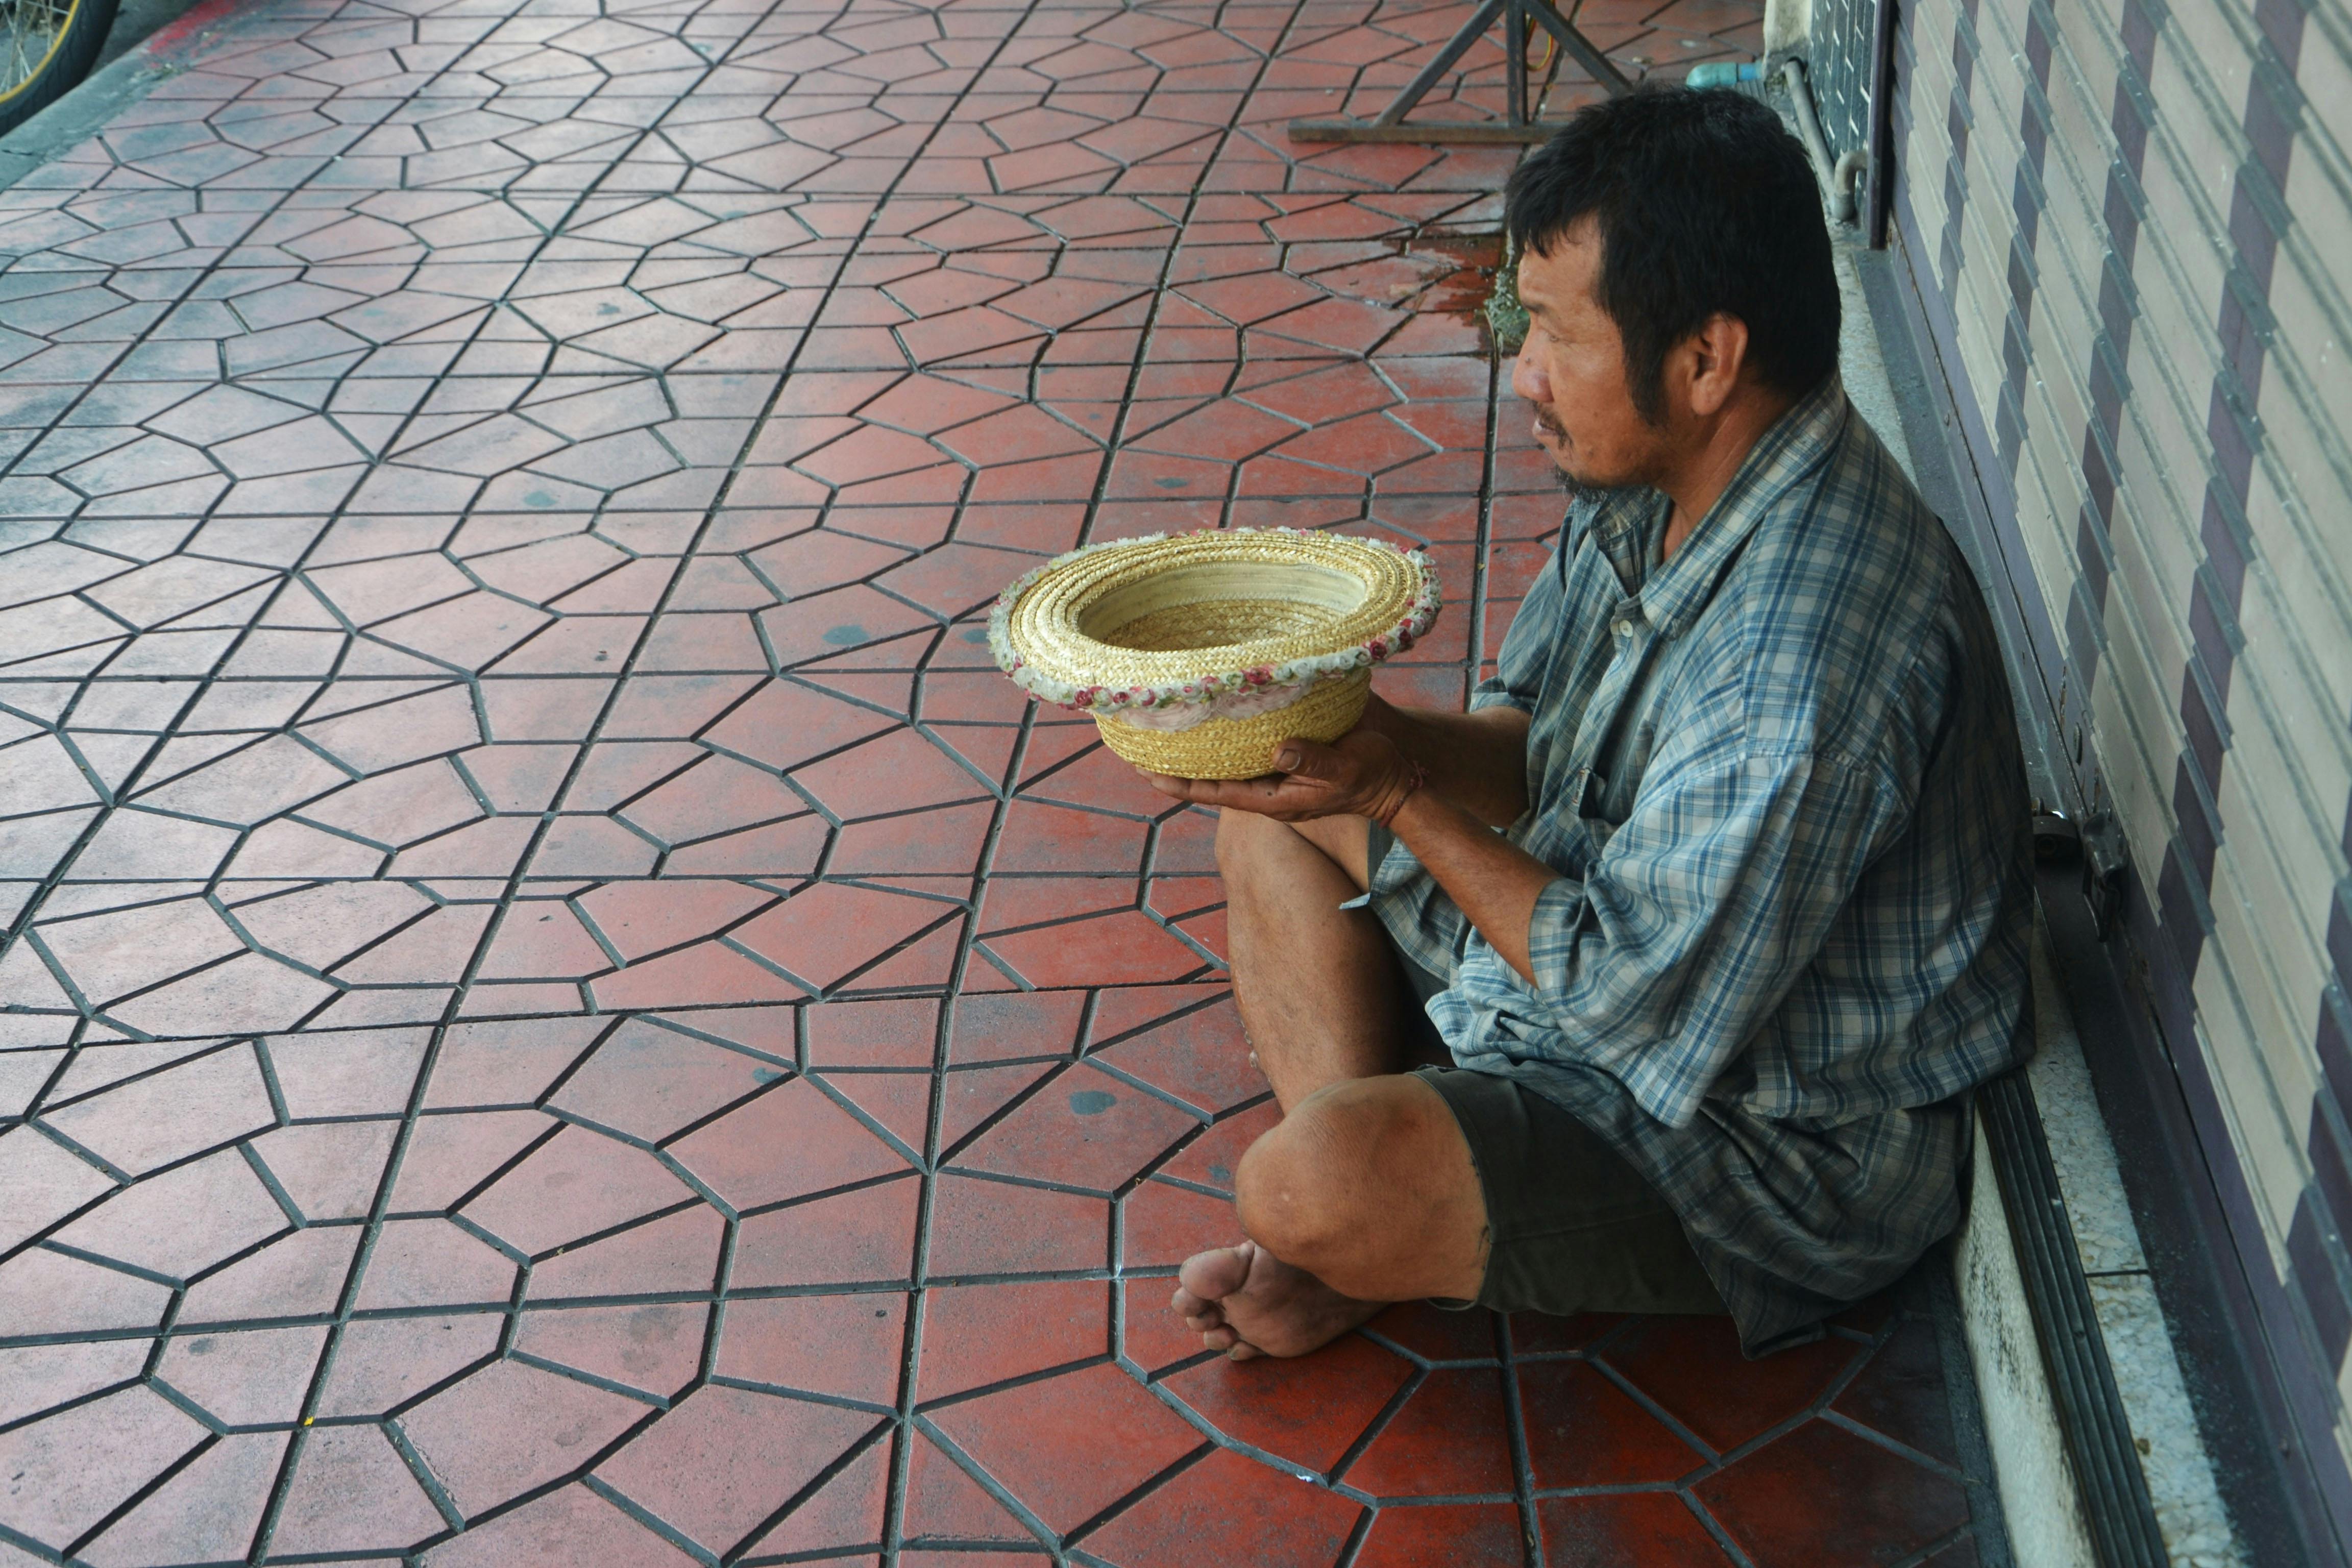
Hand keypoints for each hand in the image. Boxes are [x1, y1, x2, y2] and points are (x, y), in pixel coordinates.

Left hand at [1141, 728, 1422, 822]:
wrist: (1399, 770)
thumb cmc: (1373, 774)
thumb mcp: (1345, 770)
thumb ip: (1312, 761)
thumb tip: (1277, 749)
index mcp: (1275, 797)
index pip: (1217, 792)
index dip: (1181, 784)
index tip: (1146, 774)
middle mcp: (1269, 783)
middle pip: (1213, 776)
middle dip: (1178, 764)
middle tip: (1139, 745)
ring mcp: (1278, 765)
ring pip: (1227, 758)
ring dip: (1198, 745)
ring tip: (1163, 725)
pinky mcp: (1290, 745)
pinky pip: (1249, 739)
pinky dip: (1227, 727)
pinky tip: (1210, 707)